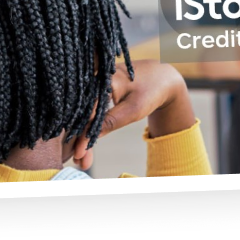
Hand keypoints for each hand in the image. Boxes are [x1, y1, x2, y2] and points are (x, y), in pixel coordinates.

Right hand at [71, 60, 194, 164]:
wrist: (161, 78)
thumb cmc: (150, 90)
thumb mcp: (133, 109)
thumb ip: (111, 122)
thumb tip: (90, 138)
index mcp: (101, 80)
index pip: (86, 111)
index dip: (81, 134)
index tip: (79, 153)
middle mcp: (93, 79)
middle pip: (81, 113)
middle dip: (79, 139)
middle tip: (79, 161)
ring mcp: (93, 84)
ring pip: (83, 114)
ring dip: (82, 135)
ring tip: (81, 158)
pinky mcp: (96, 91)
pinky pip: (88, 111)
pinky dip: (88, 127)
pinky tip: (84, 143)